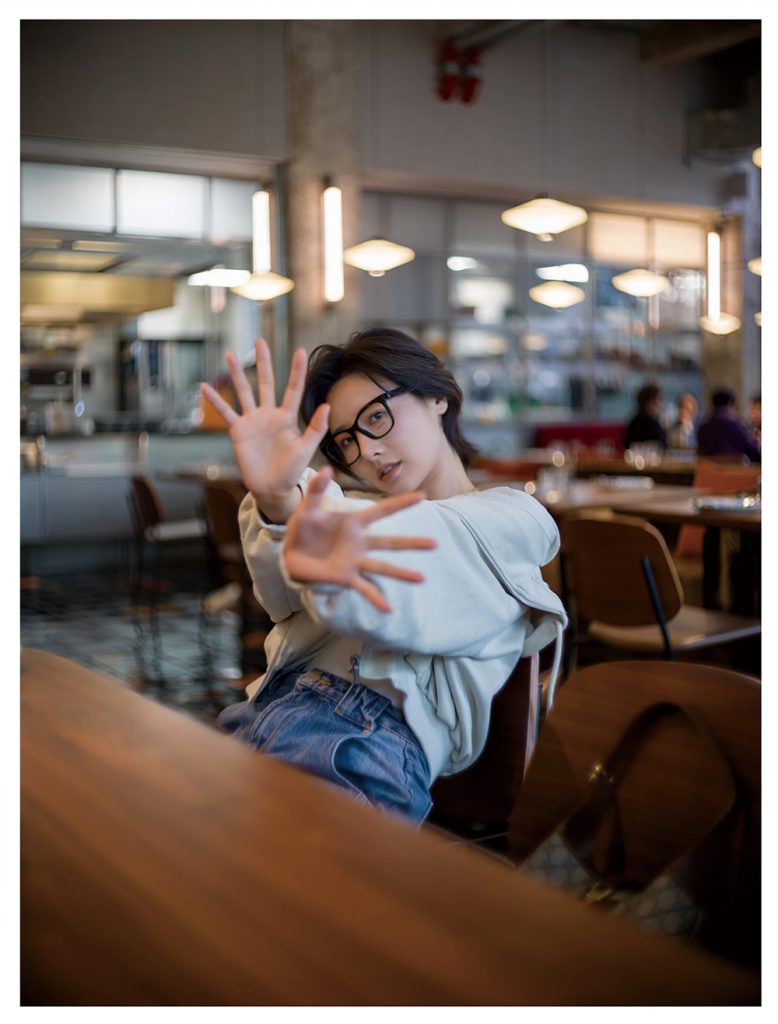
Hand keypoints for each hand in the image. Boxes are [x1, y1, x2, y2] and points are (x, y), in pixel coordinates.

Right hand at [200, 339, 328, 520]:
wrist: (272, 488)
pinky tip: (205, 387)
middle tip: (259, 341)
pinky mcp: (238, 432)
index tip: (300, 350)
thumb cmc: (292, 471)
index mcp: (288, 417)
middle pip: (265, 382)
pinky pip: (226, 413)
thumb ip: (316, 428)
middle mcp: (269, 414)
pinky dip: (216, 401)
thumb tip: (327, 406)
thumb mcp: (306, 450)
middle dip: (263, 362)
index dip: (297, 371)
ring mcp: (253, 421)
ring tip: (230, 354)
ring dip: (236, 374)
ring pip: (243, 392)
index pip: (293, 389)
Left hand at [283, 467, 437, 612]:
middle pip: (390, 542)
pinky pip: (363, 588)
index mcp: (354, 523)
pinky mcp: (345, 577)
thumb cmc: (303, 529)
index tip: (422, 496)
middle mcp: (360, 543)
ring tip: (422, 579)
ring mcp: (355, 561)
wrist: (291, 554)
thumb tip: (325, 469)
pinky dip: (375, 599)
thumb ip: (316, 490)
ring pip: (382, 566)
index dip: (401, 503)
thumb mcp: (308, 508)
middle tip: (435, 544)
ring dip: (402, 573)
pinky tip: (388, 609)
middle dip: (412, 543)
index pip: (381, 511)